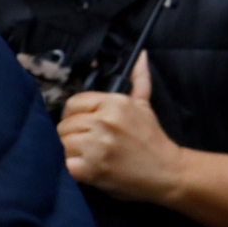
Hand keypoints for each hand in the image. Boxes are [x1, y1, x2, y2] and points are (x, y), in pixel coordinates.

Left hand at [57, 51, 183, 203]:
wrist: (166, 171)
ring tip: (86, 157)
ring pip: (61, 144)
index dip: (76, 116)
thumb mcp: (145, 105)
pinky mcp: (90, 170)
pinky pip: (64, 164)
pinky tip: (84, 169)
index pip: (73, 103)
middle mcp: (104, 122)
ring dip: (70, 153)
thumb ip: (139, 80)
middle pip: (64, 126)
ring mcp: (96, 146)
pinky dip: (70, 169)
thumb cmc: (152, 138)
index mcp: (115, 103)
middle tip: (87, 145)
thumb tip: (141, 55)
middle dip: (72, 136)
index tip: (86, 126)